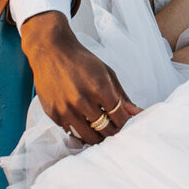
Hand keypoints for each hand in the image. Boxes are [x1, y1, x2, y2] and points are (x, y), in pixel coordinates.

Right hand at [19, 11, 141, 142]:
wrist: (51, 51)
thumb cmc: (81, 61)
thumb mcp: (107, 73)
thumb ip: (121, 96)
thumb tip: (137, 113)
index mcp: (100, 88)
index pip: (120, 118)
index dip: (125, 121)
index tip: (123, 119)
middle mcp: (82, 101)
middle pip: (106, 130)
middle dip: (113, 130)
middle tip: (113, 125)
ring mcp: (66, 109)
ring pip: (89, 137)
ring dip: (97, 135)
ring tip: (100, 128)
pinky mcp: (53, 114)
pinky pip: (72, 132)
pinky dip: (79, 130)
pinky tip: (82, 121)